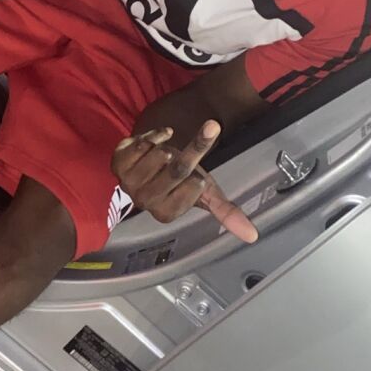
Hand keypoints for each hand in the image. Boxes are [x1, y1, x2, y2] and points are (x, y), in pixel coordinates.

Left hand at [111, 121, 258, 241]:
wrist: (152, 160)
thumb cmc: (181, 179)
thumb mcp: (206, 193)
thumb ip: (226, 213)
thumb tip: (252, 235)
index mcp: (166, 213)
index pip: (194, 185)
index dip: (198, 175)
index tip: (195, 177)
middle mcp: (145, 201)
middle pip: (178, 168)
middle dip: (191, 152)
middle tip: (191, 149)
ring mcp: (128, 182)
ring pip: (162, 153)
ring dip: (170, 146)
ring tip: (166, 154)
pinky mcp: (118, 162)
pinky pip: (144, 141)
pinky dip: (156, 135)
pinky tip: (155, 142)